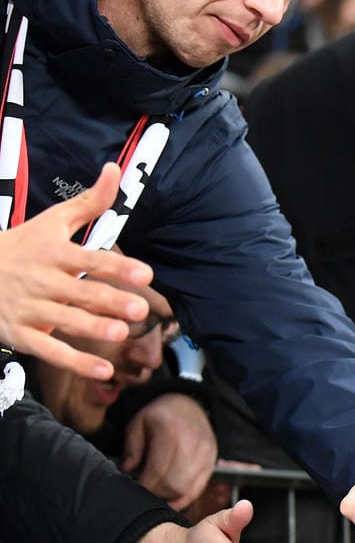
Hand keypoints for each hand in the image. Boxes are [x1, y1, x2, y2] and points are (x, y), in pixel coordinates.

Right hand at [0, 164, 154, 379]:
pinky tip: (104, 371)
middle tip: (139, 309)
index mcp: (53, 254)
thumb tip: (114, 170)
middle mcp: (42, 282)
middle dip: (110, 301)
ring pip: (65, 322)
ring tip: (120, 334)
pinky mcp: (22, 334)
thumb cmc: (21, 246)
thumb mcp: (51, 221)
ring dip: (93, 329)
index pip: (90, 260)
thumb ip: (89, 203)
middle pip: (81, 293)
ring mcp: (31, 309)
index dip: (117, 267)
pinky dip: (76, 363)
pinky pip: (51, 351)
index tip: (144, 274)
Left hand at [123, 393, 216, 510]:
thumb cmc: (161, 416)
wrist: (190, 406)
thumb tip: (127, 470)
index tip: (133, 488)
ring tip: (155, 493)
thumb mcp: (138, 423)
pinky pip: (198, 489)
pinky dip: (183, 499)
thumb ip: (131, 447)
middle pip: (173, 484)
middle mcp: (192, 444)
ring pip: (185, 489)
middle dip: (155, 493)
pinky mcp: (211, 463)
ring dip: (168, 497)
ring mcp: (205, 455)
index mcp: (170, 432)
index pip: (156, 470)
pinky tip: (171, 501)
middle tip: (143, 492)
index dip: (143, 485)